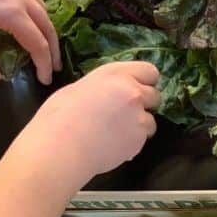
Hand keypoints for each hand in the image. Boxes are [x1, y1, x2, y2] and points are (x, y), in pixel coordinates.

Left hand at [0, 0, 60, 84]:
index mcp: (13, 14)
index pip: (38, 44)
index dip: (43, 65)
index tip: (44, 79)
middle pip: (47, 25)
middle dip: (52, 48)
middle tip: (52, 65)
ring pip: (41, 7)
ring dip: (45, 27)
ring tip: (42, 41)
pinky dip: (35, 10)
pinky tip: (24, 16)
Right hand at [7, 62, 159, 194]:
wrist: (62, 146)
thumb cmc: (60, 116)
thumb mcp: (80, 88)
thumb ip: (104, 89)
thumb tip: (108, 94)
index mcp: (115, 74)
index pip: (149, 71)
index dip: (145, 82)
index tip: (136, 90)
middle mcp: (132, 92)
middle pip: (155, 96)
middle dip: (145, 104)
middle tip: (126, 113)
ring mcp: (139, 116)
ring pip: (152, 120)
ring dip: (139, 126)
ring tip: (116, 132)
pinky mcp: (140, 138)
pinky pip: (143, 139)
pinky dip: (133, 142)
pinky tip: (113, 145)